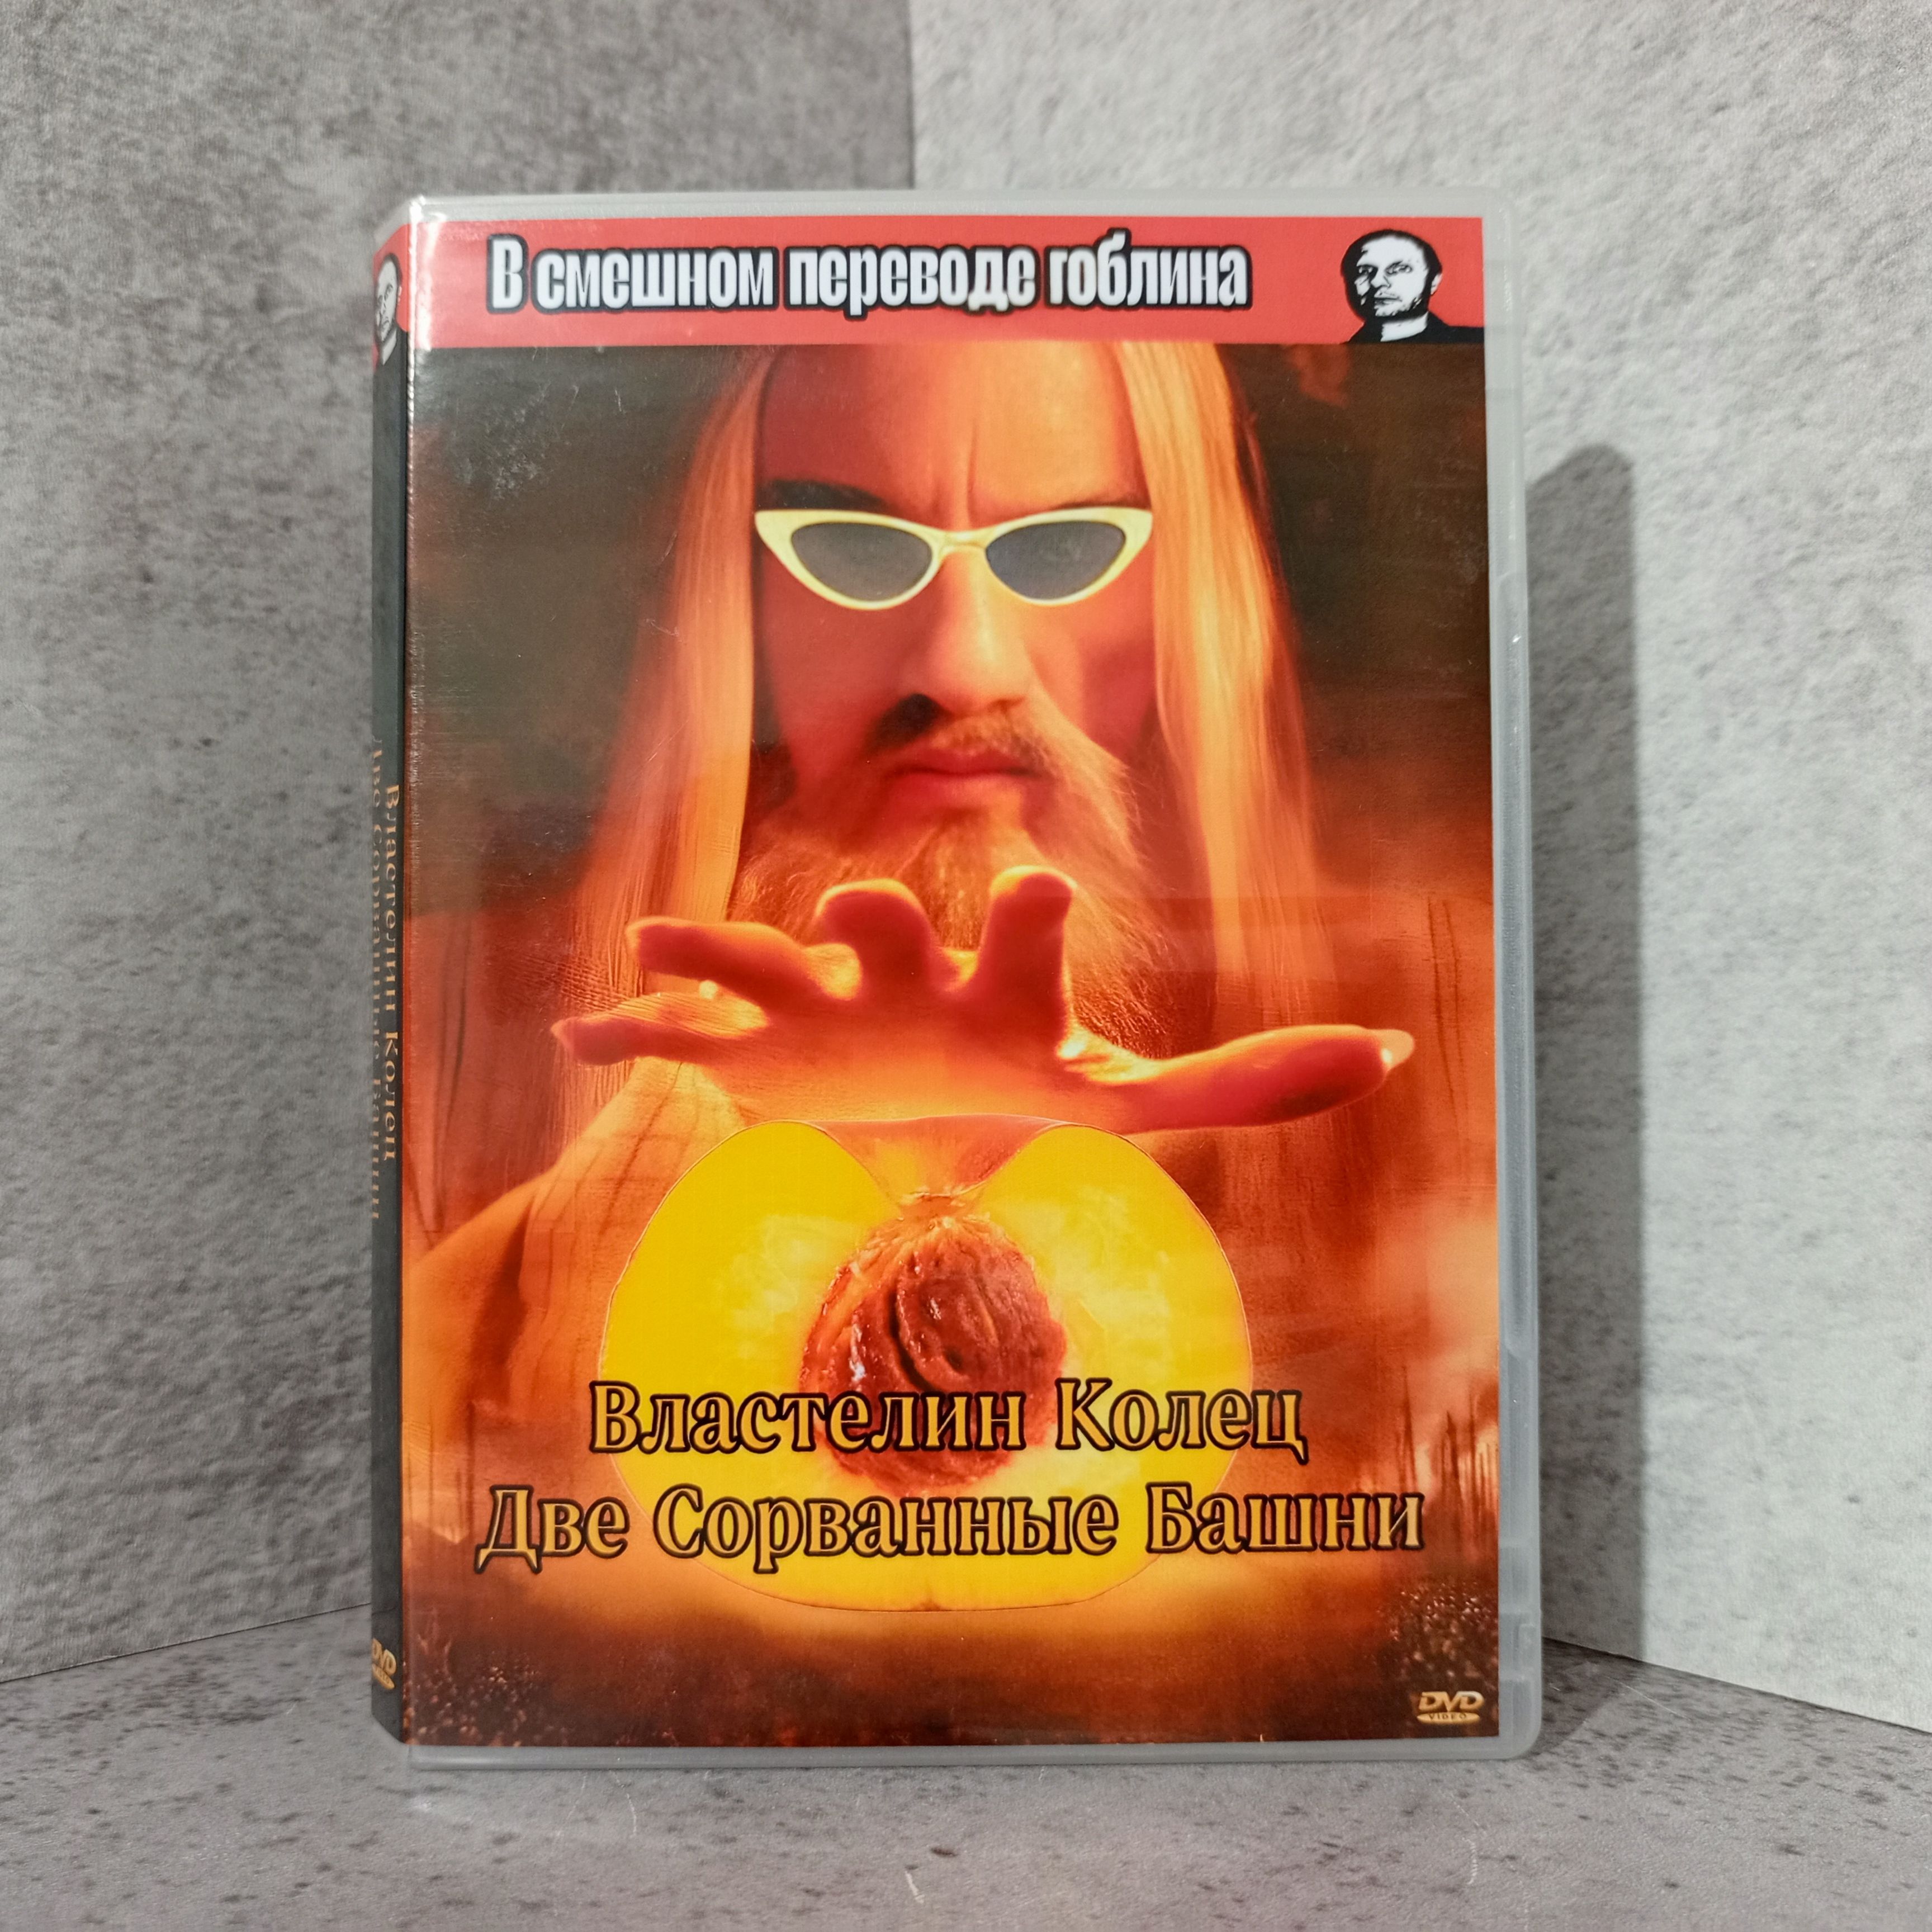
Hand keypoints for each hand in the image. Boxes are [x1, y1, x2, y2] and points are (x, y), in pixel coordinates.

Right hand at [555, 867, 1410, 1133]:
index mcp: (988, 987)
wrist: (900, 1066)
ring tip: (657, 941)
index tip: (1034, 885)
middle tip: (855, 903)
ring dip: (717, 952)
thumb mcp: (1126, 1093)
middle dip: (865, 922)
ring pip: (761, 963)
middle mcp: (898, 972)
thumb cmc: (1015, 1064)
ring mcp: (816, 1001)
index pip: (1015, 938)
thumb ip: (1253, 1081)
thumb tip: (1398, 1054)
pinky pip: (680, 1033)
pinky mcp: (748, 1045)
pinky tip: (579, 1027)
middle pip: (878, 933)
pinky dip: (631, 1028)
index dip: (1025, 918)